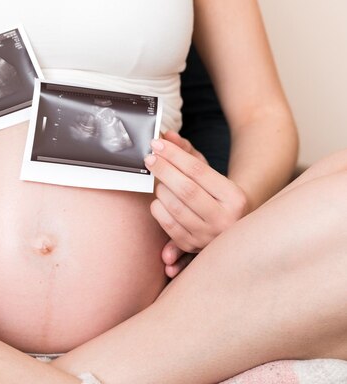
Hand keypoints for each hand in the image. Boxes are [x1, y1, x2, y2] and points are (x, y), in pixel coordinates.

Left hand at [145, 131, 247, 276]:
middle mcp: (225, 219)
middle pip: (185, 189)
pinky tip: (159, 199)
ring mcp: (208, 236)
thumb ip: (187, 153)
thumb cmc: (216, 195)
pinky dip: (158, 208)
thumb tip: (167, 136)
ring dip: (160, 189)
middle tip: (149, 157)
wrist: (231, 227)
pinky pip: (167, 224)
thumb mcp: (208, 173)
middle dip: (164, 170)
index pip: (198, 171)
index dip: (174, 155)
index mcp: (234, 198)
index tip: (157, 144)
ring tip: (158, 180)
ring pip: (174, 207)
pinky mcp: (192, 246)